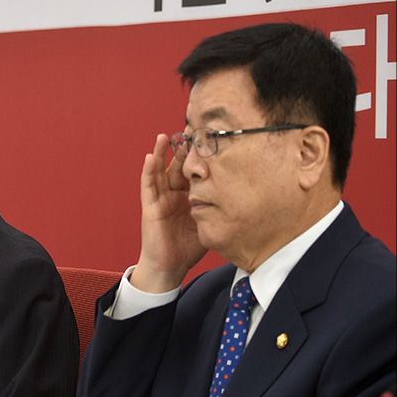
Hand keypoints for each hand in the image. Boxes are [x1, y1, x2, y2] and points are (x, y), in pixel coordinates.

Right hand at [134, 134, 206, 291]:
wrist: (170, 266)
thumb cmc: (188, 248)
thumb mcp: (210, 222)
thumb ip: (220, 209)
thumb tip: (247, 199)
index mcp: (188, 196)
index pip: (194, 172)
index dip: (199, 156)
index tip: (209, 139)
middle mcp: (173, 194)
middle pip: (177, 166)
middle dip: (181, 149)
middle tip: (189, 130)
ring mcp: (160, 198)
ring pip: (160, 171)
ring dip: (161, 153)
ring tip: (165, 136)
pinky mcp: (150, 206)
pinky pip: (148, 185)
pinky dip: (149, 170)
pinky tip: (151, 156)